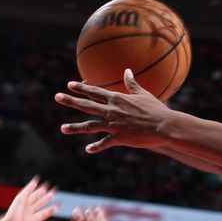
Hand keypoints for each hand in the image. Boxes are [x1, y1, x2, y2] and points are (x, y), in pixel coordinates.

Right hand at [0, 177, 57, 220]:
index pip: (43, 214)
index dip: (50, 210)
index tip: (57, 206)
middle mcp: (27, 212)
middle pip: (39, 203)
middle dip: (47, 198)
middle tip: (54, 192)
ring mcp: (24, 206)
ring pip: (34, 196)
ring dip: (40, 190)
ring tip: (47, 185)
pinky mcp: (20, 200)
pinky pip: (26, 190)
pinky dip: (31, 185)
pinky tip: (36, 180)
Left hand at [55, 69, 174, 152]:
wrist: (164, 126)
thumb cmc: (156, 109)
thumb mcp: (144, 94)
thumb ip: (132, 84)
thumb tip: (127, 71)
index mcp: (117, 99)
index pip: (95, 91)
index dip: (81, 88)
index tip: (70, 85)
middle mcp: (112, 111)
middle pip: (86, 105)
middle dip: (70, 101)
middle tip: (57, 97)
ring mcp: (113, 125)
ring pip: (89, 126)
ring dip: (75, 128)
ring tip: (63, 128)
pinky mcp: (119, 138)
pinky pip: (104, 143)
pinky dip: (96, 147)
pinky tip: (88, 149)